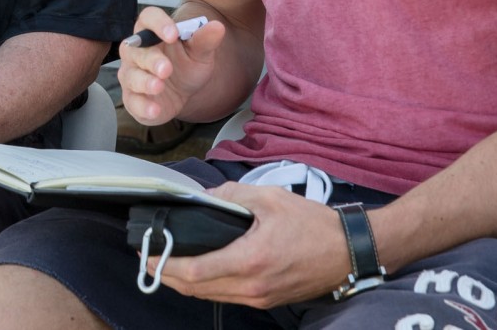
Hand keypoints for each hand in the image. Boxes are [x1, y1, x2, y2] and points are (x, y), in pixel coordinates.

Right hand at [118, 7, 225, 126]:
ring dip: (144, 81)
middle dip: (151, 60)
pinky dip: (142, 106)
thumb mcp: (199, 53)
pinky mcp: (132, 98)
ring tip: (159, 86)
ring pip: (131, 76)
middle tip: (166, 69)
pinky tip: (154, 109)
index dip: (158, 23)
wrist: (182, 92)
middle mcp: (136, 52)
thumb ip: (205, 40)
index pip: (148, 18)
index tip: (173, 34)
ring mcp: (131, 75)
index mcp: (152, 33)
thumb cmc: (185, 65)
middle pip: (136, 50)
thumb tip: (217, 26)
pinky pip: (132, 101)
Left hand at [150, 184, 352, 307]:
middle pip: (196, 289)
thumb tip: (204, 197)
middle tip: (149, 260)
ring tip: (167, 264)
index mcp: (251, 260)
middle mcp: (252, 286)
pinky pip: (227, 296)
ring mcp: (260, 297)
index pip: (195, 272)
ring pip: (210, 296)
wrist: (349, 252)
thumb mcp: (271, 198)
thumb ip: (232, 196)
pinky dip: (207, 286)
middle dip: (168, 276)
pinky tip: (199, 271)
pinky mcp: (267, 300)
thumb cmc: (314, 224)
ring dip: (185, 283)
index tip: (146, 256)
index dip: (165, 267)